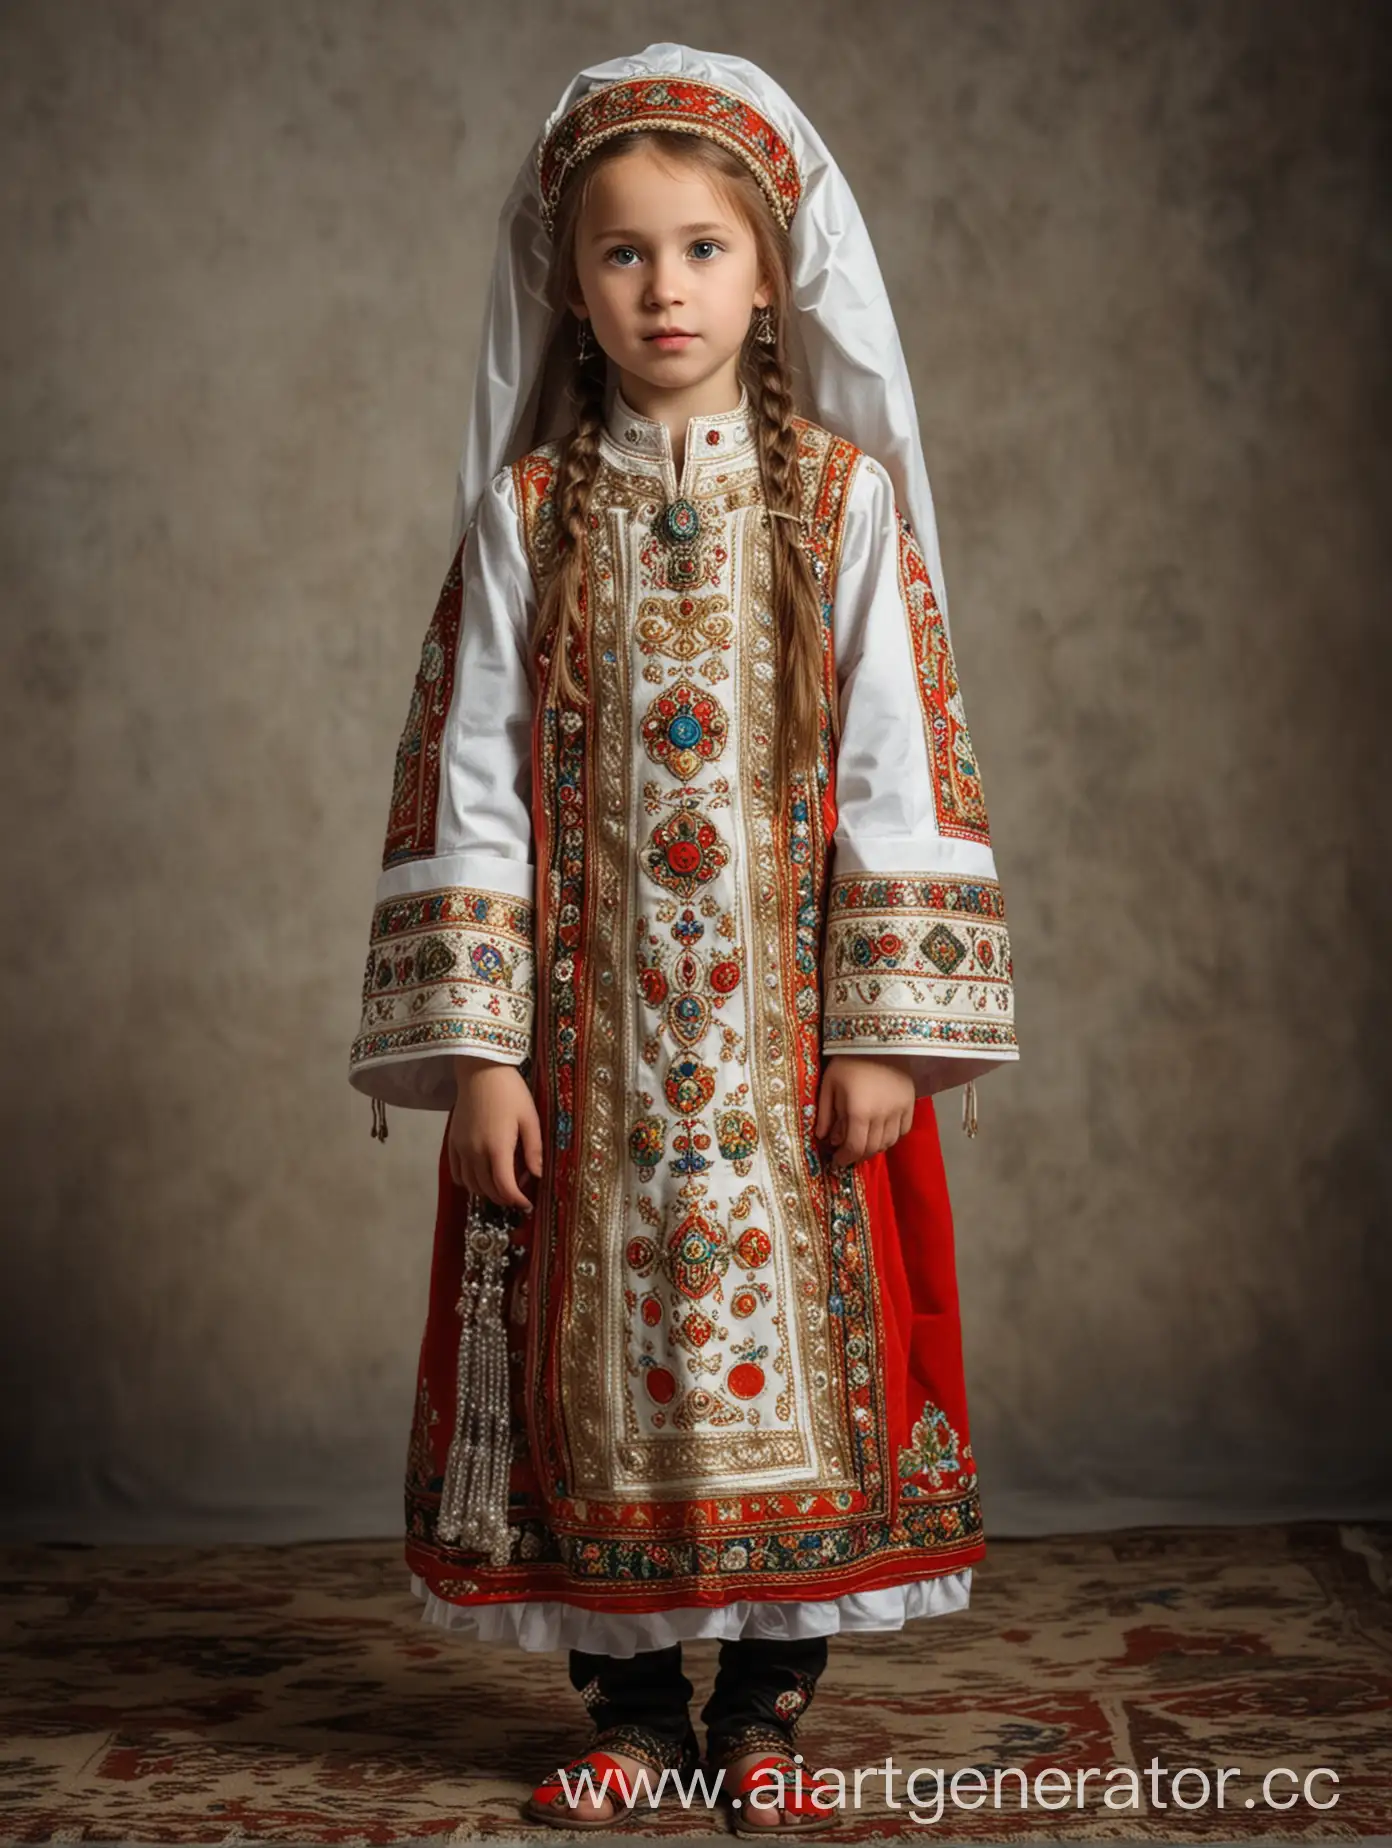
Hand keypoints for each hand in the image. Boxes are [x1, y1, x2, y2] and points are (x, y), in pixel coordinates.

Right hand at [447, 1056, 542, 1210]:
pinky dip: (468, 1182)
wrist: (480, 1070)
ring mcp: (460, 1148)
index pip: (505, 1187)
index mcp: (497, 1148)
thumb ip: (533, 1149)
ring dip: (486, 1192)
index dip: (517, 1200)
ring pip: (471, 1185)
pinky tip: (480, 1177)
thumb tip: (536, 1175)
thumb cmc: (510, 1092)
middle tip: (518, 1194)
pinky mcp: (452, 1142)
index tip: (527, 1204)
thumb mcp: (530, 1118)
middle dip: (504, 1198)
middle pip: (487, 1190)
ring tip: (501, 1187)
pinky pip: (456, 1173)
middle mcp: (475, 1152)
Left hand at [814, 1054, 916, 1167]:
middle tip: (847, 1154)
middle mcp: (882, 1115)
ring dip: (875, 1147)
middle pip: (872, 1148)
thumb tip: (822, 1138)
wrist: (877, 1040)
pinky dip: (892, 1136)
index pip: (855, 1147)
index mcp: (859, 1111)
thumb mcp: (828, 1085)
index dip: (845, 1158)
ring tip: (863, 1142)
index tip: (837, 1160)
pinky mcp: (910, 1103)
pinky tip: (881, 1131)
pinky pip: (903, 1130)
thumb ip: (825, 1114)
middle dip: (858, 1155)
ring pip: (889, 1142)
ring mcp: (899, 1110)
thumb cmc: (848, 1061)